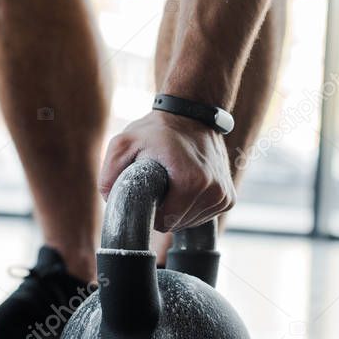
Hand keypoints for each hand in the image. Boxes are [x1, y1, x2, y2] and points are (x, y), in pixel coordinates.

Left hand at [100, 111, 234, 231]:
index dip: (151, 210)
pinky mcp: (229, 198)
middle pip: (177, 224)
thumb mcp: (124, 144)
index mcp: (191, 183)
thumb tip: (110, 202)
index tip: (151, 189)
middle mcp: (213, 192)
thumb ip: (109, 175)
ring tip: (176, 182)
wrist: (193, 114)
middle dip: (165, 210)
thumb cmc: (157, 130)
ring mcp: (223, 196)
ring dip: (179, 209)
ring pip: (191, 222)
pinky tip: (188, 185)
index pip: (163, 223)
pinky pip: (204, 217)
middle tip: (162, 183)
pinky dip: (193, 207)